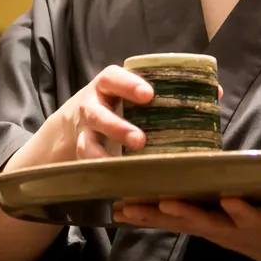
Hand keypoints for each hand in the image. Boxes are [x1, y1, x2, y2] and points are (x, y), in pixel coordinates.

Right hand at [10, 66, 152, 169]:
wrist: (64, 133)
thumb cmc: (111, 109)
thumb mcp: (121, 96)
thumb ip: (145, 97)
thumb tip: (195, 90)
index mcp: (102, 89)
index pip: (112, 78)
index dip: (128, 84)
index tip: (148, 95)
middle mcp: (88, 107)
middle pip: (96, 114)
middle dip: (116, 127)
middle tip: (140, 140)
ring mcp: (79, 132)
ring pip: (85, 142)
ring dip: (102, 155)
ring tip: (120, 170)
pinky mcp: (77, 154)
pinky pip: (82, 164)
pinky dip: (96, 172)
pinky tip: (114, 182)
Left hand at [113, 196, 260, 260]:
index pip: (252, 218)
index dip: (242, 211)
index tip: (232, 201)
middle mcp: (234, 230)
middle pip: (205, 221)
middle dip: (182, 213)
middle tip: (160, 204)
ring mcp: (217, 230)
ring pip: (181, 221)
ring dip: (152, 215)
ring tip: (123, 207)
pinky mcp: (206, 227)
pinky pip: (173, 220)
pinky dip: (148, 215)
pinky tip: (121, 208)